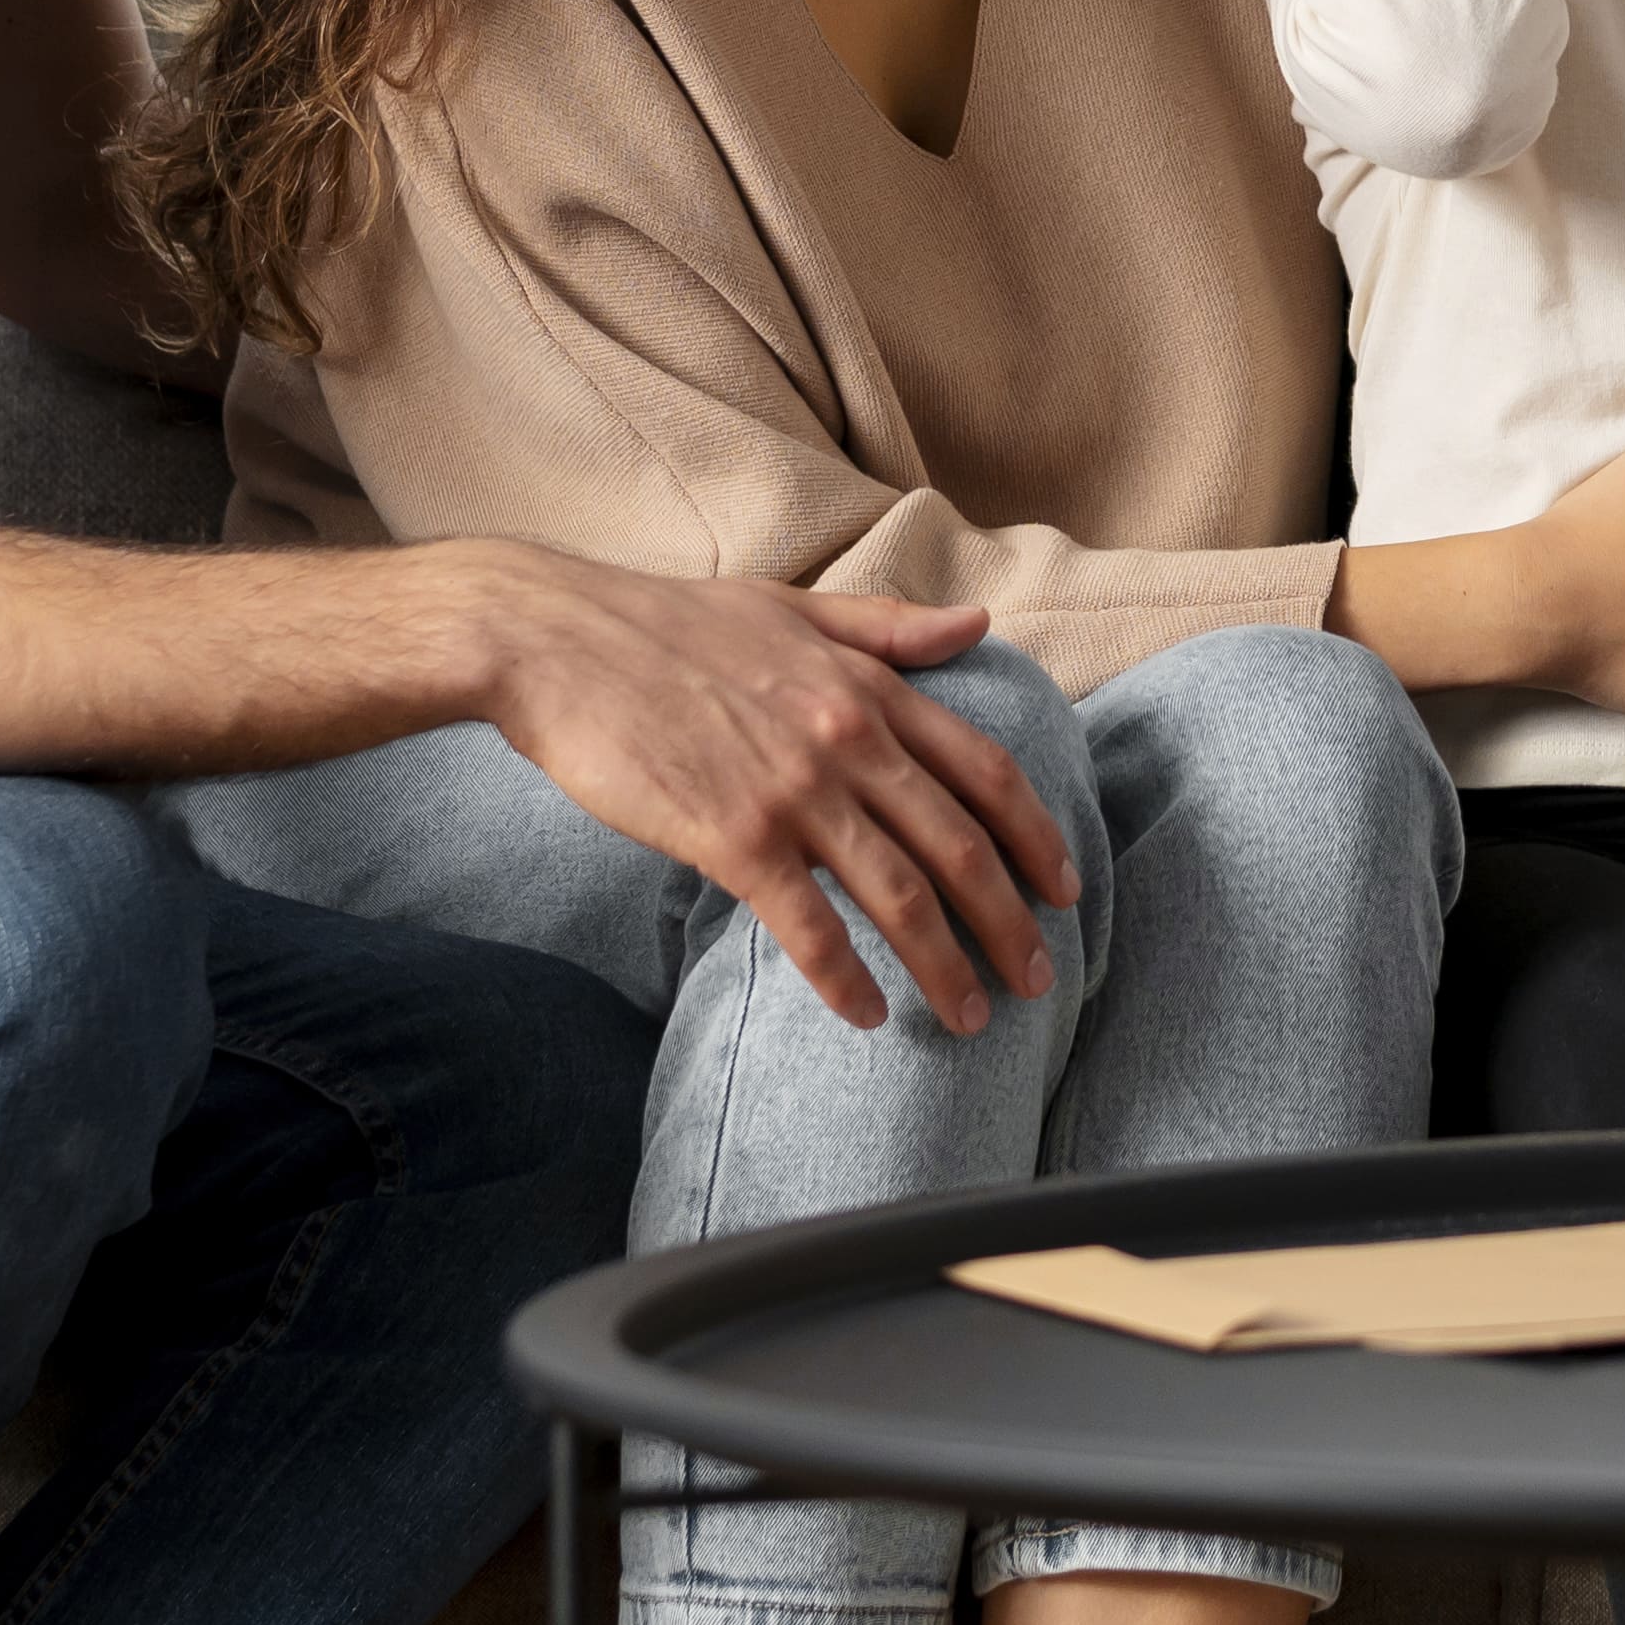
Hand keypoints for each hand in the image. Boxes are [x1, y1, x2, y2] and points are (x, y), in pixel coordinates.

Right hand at [483, 563, 1082, 1034]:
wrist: (557, 639)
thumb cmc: (667, 623)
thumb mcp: (792, 608)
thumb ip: (888, 626)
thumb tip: (977, 624)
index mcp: (868, 685)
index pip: (985, 769)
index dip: (1036, 833)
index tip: (1067, 885)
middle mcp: (849, 739)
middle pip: (960, 845)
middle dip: (1011, 921)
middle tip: (1038, 978)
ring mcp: (794, 791)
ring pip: (901, 895)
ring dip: (947, 966)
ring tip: (972, 1016)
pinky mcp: (732, 837)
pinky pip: (808, 927)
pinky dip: (846, 980)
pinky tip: (866, 1016)